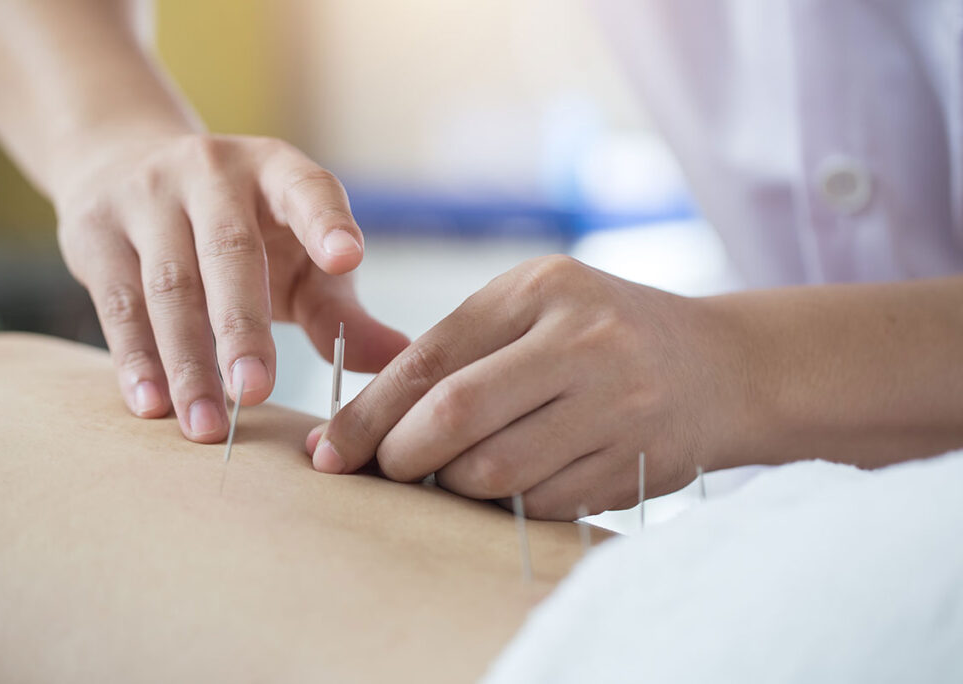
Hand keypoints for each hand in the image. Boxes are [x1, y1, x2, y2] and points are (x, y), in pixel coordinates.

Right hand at [56, 133, 408, 441]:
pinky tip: (152, 406)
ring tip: (208, 426)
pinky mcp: (96, 233)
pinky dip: (136, 359)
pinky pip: (117, 304)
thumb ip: (342, 312)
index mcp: (275, 173)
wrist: (122, 166)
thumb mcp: (297, 261)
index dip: (326, 221)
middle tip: (256, 392)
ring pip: (169, 286)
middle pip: (229, 251)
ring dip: (188, 362)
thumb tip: (401, 360)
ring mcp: (147, 198)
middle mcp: (211, 173)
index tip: (348, 260)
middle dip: (242, 326)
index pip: (306, 188)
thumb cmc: (241, 233)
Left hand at [307, 255, 751, 519]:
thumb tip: (369, 421)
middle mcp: (583, 342)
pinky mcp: (637, 461)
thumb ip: (460, 349)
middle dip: (403, 456)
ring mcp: (618, 405)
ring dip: (454, 485)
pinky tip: (509, 484)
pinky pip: (542, 503)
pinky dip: (507, 505)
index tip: (330, 450)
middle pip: (458, 417)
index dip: (369, 413)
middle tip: (387, 470)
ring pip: (497, 472)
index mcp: (542, 290)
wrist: (720, 365)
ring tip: (450, 474)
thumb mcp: (536, 307)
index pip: (432, 358)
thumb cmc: (603, 332)